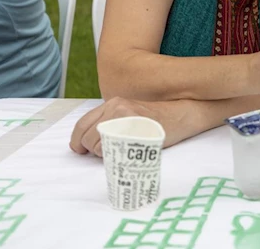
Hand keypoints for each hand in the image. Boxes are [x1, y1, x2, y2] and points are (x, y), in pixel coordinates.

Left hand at [69, 97, 189, 156]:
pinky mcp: (130, 129)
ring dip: (104, 154)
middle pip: (86, 136)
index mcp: (113, 103)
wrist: (182, 115)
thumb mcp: (131, 114)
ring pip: (96, 145)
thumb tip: (90, 142)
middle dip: (92, 149)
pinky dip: (113, 157)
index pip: (82, 124)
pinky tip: (127, 153)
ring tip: (123, 151)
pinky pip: (110, 149)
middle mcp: (114, 107)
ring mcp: (122, 118)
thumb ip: (112, 122)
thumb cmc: (158, 120)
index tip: (81, 150)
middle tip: (109, 152)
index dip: (77, 141)